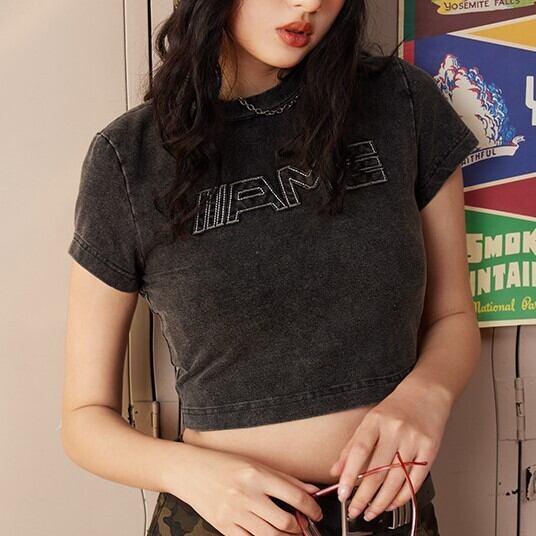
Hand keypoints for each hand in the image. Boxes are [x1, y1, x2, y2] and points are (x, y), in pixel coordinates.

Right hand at [169, 447, 323, 535]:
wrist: (190, 471)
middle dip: (300, 528)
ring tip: (290, 533)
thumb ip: (285, 478)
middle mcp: (246, 494)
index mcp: (256, 475)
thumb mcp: (256, 464)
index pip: (294, 496)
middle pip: (285, 522)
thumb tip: (311, 489)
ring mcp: (234, 513)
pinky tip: (268, 534)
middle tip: (305, 526)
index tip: (317, 513)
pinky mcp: (224, 527)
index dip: (312, 508)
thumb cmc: (223, 464)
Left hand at [328, 378, 451, 520]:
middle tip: (355, 510)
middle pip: (378, 470)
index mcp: (375, 421)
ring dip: (382, 501)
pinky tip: (392, 503)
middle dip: (364, 496)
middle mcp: (394, 430)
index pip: (359, 451)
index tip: (343, 493)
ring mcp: (413, 440)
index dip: (350, 474)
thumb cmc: (395, 408)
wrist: (426, 394)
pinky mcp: (429, 450)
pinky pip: (415, 480)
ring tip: (371, 511)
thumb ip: (351, 447)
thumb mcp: (369, 421)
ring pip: (396, 480)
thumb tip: (336, 470)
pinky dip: (402, 496)